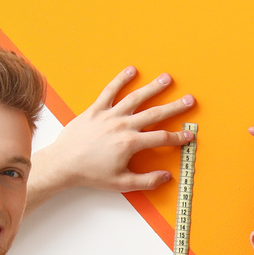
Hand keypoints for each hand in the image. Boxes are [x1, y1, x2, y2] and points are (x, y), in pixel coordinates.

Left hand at [32, 67, 195, 198]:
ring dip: (153, 88)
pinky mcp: (95, 109)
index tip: (188, 135)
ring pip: (135, 98)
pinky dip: (120, 79)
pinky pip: (110, 91)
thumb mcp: (121, 183)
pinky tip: (131, 70)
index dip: (178, 137)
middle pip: (154, 113)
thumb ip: (146, 181)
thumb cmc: (91, 174)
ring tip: (166, 79)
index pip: (161, 138)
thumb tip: (166, 177)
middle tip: (189, 100)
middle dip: (175, 107)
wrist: (64, 163)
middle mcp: (122, 126)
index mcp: (130, 143)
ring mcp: (109, 115)